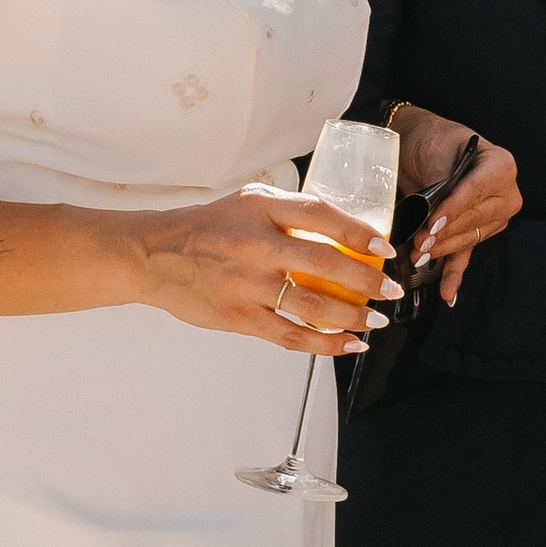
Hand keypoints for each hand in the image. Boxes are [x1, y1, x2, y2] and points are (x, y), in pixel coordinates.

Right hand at [134, 184, 396, 355]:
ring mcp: (246, 284)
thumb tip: (343, 229)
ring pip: (313, 306)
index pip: (321, 216)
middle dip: (368, 281)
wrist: (154, 255)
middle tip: (391, 290)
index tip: (384, 248)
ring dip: (353, 317)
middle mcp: (255, 245)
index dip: (358, 232)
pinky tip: (348, 345)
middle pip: (325, 265)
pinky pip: (290, 335)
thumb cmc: (208, 227)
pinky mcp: (238, 317)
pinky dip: (325, 344)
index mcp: (260, 209)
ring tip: (375, 321)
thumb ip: (290, 212)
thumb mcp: (248, 201)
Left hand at [391, 106, 522, 309]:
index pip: (476, 192)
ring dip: (441, 250)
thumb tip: (433, 217)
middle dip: (443, 233)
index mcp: (501, 166)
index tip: (432, 223)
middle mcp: (505, 193)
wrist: (421, 143)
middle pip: (473, 220)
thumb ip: (441, 183)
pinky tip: (448, 294)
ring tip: (417, 256)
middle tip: (417, 243)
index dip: (454, 209)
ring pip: (466, 239)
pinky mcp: (476, 233)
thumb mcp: (437, 152)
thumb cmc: (431, 140)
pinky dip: (454, 274)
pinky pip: (466, 254)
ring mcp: (493, 216)